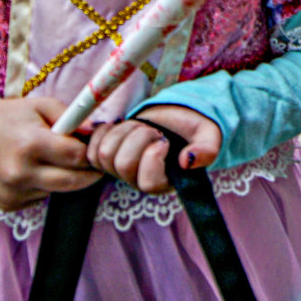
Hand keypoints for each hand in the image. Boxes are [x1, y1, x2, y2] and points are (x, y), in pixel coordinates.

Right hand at [0, 95, 100, 211]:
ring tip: (50, 160)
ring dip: (62, 179)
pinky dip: (43, 186)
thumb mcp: (42, 105)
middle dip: (88, 174)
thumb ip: (71, 117)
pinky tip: (31, 171)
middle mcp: (19, 172)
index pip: (76, 157)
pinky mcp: (7, 204)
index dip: (91, 154)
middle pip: (71, 182)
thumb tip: (93, 132)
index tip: (97, 151)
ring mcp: (11, 191)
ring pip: (56, 191)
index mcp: (30, 144)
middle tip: (93, 165)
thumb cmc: (13, 117)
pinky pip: (39, 198)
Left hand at [86, 105, 222, 194]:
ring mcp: (119, 170)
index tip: (165, 140)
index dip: (153, 156)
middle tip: (153, 131)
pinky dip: (105, 131)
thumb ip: (207, 150)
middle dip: (139, 137)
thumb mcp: (208, 136)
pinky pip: (91, 148)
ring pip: (105, 154)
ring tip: (140, 127)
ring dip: (124, 131)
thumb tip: (188, 161)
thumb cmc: (191, 129)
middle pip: (123, 164)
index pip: (147, 182)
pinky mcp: (105, 156)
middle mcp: (138, 181)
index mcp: (163, 183)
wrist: (175, 117)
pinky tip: (122, 126)